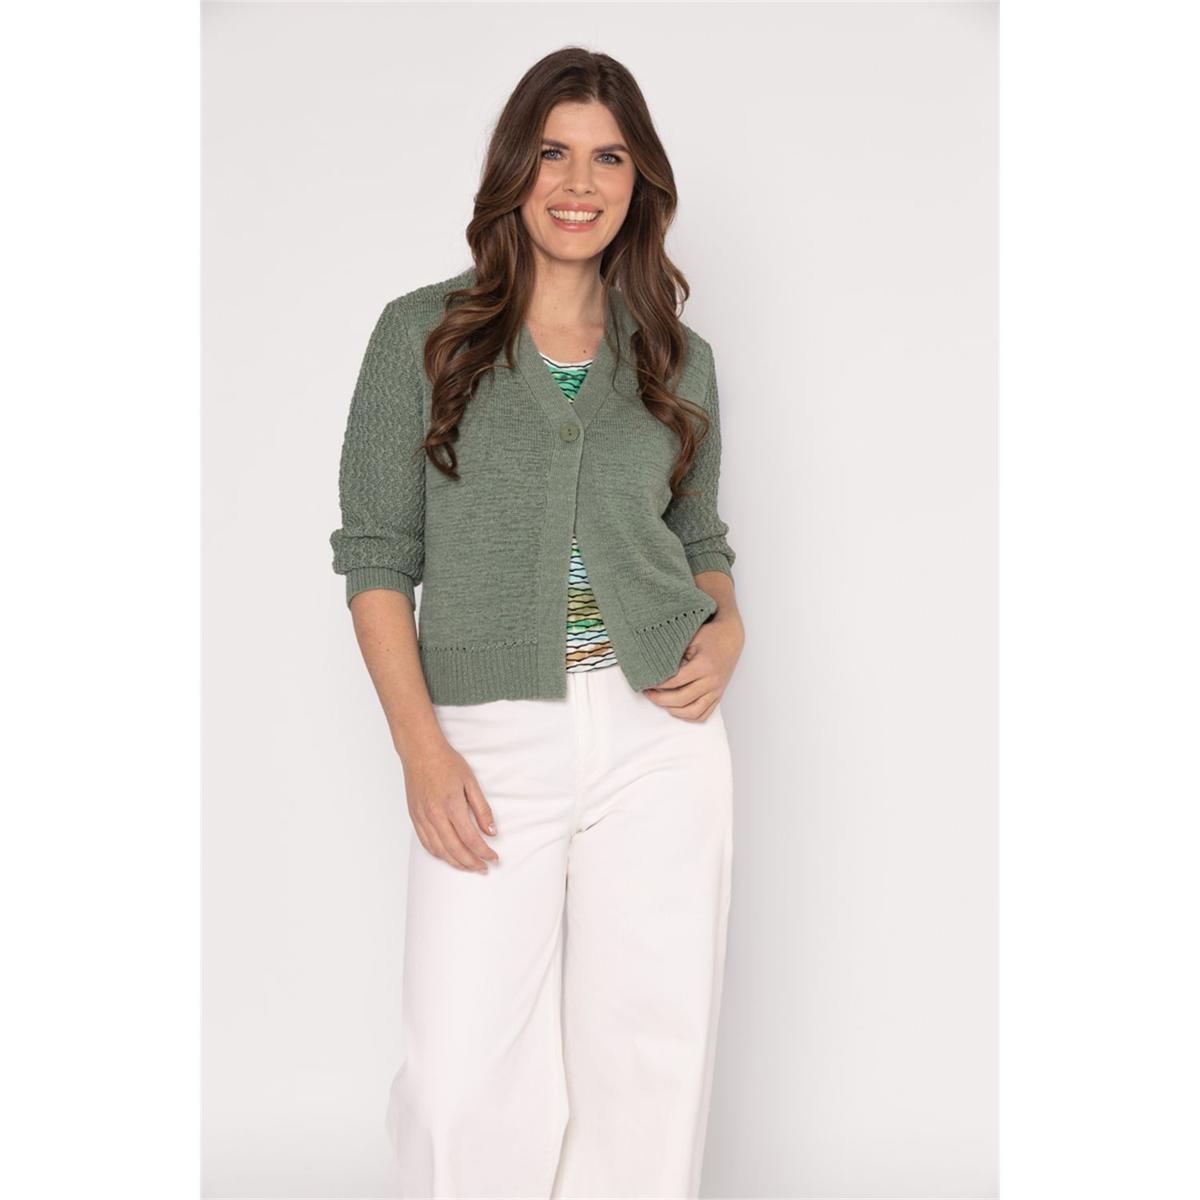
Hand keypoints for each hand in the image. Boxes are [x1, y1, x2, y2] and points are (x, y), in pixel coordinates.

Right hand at [401, 741, 499, 873]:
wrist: (420, 751)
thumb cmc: (446, 762)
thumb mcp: (471, 782)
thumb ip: (482, 808)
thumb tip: (491, 831)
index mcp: (451, 805)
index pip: (471, 838)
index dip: (484, 852)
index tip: (493, 858)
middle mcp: (435, 815)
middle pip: (455, 849)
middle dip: (471, 863)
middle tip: (483, 868)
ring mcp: (422, 818)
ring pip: (439, 851)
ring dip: (455, 863)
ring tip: (469, 867)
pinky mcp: (414, 818)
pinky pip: (426, 843)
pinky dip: (439, 854)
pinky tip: (449, 857)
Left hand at [642, 610, 744, 721]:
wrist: (731, 636)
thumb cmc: (709, 635)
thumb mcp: (690, 639)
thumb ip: (674, 655)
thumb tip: (653, 668)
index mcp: (703, 666)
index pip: (675, 681)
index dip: (657, 684)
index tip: (646, 682)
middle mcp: (711, 681)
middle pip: (681, 699)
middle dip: (660, 699)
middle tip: (648, 693)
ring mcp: (716, 690)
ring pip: (692, 711)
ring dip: (673, 710)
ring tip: (660, 702)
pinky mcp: (718, 695)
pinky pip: (703, 714)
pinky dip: (688, 716)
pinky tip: (676, 709)